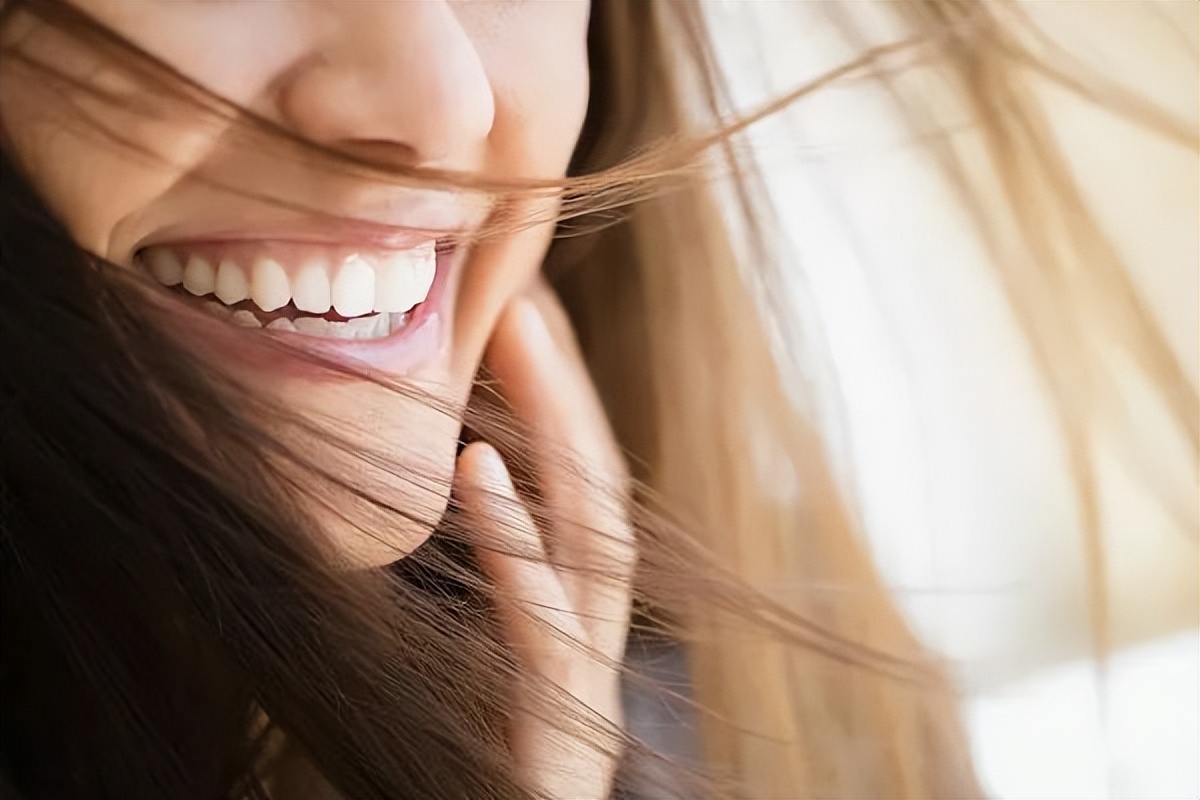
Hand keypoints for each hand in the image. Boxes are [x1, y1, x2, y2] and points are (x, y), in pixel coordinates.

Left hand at [454, 286, 635, 798]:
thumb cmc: (434, 778)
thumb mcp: (439, 667)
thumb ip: (454, 584)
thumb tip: (428, 470)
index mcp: (558, 637)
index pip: (575, 498)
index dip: (558, 401)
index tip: (515, 304)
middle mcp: (584, 661)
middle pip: (600, 501)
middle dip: (569, 393)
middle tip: (525, 282)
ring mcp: (577, 705)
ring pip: (596, 552)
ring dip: (560, 437)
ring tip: (520, 335)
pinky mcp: (553, 752)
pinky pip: (544, 644)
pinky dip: (516, 551)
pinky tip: (477, 471)